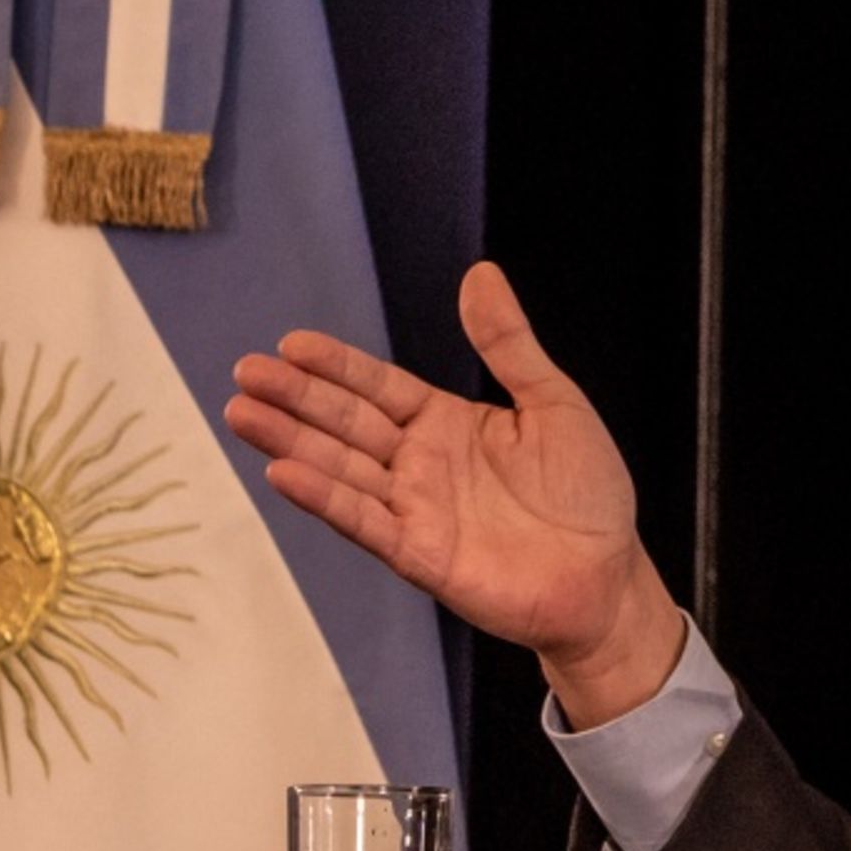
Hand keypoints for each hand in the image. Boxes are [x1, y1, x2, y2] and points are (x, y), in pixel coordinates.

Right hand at [227, 261, 690, 726]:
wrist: (607, 576)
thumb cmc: (586, 491)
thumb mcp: (553, 401)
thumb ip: (508, 344)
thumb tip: (481, 274)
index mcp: (447, 423)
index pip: (378, 388)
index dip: (336, 367)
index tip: (290, 343)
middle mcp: (419, 463)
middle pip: (345, 424)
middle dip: (296, 398)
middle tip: (246, 373)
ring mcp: (414, 509)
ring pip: (341, 469)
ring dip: (291, 442)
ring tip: (243, 414)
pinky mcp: (419, 554)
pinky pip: (364, 521)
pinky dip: (324, 498)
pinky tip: (283, 473)